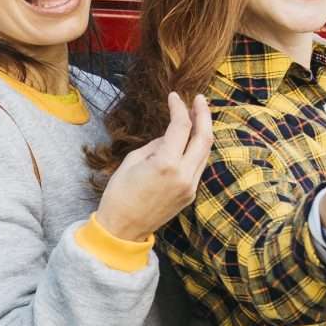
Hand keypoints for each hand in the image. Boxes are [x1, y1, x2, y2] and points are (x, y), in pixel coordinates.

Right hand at [94, 92, 212, 242]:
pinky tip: (190, 140)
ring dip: (203, 131)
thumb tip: (169, 136)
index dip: (179, 107)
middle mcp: (184, 175)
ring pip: (206, 152)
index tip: (174, 96)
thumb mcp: (133, 161)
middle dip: (204, 114)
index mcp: (166, 164)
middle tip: (199, 99)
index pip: (181, 126)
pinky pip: (199, 166)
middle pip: (204, 137)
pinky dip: (197, 149)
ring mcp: (190, 186)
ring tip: (196, 116)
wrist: (122, 229)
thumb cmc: (119, 194)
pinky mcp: (190, 194)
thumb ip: (156, 145)